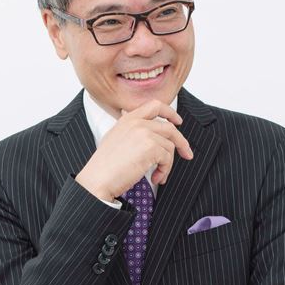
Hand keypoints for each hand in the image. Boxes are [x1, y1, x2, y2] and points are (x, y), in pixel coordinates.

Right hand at [75, 98, 193, 199]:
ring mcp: (144, 133)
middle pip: (169, 128)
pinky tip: (155, 178)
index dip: (170, 112)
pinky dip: (164, 170)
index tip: (178, 121)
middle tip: (187, 153)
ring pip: (170, 146)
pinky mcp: (151, 146)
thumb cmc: (104, 166)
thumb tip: (150, 136)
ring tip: (159, 175)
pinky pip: (167, 158)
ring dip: (167, 164)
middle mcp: (137, 122)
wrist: (98, 179)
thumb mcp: (115, 139)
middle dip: (181, 142)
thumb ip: (131, 131)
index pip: (155, 105)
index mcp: (128, 118)